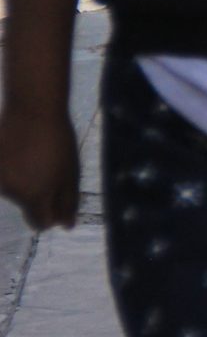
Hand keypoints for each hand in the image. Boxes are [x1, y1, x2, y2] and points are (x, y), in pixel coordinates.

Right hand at [0, 104, 80, 232]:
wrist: (33, 111)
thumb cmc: (58, 142)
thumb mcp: (70, 173)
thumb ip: (67, 202)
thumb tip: (66, 226)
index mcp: (35, 196)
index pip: (40, 222)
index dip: (51, 216)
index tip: (56, 203)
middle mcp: (12, 193)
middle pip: (28, 205)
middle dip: (39, 195)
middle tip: (49, 168)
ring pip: (14, 190)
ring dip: (24, 179)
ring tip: (35, 155)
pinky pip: (5, 175)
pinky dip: (12, 169)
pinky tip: (20, 151)